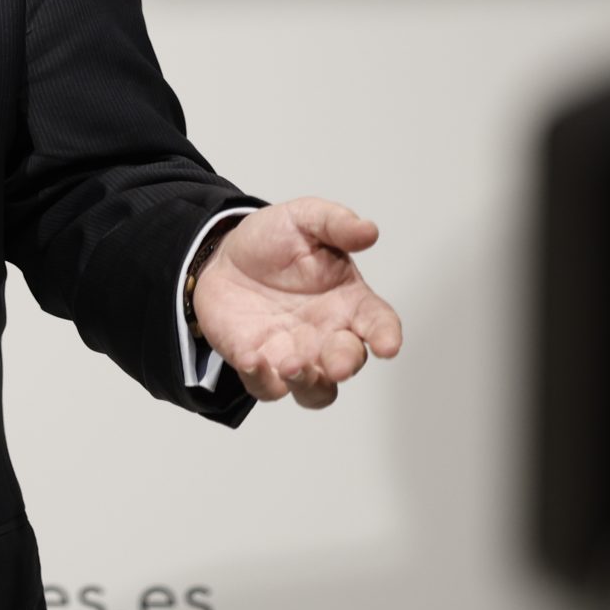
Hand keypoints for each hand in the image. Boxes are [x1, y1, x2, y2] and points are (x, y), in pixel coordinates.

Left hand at [192, 198, 403, 409]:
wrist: (222, 256)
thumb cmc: (273, 241)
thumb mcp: (305, 219)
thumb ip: (336, 223)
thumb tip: (369, 230)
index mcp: (348, 301)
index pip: (379, 322)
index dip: (387, 335)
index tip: (388, 345)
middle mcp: (327, 334)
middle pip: (349, 362)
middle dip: (344, 364)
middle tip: (335, 363)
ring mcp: (294, 354)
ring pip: (315, 390)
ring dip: (309, 384)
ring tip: (292, 365)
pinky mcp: (258, 364)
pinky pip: (266, 386)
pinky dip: (261, 380)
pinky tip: (251, 358)